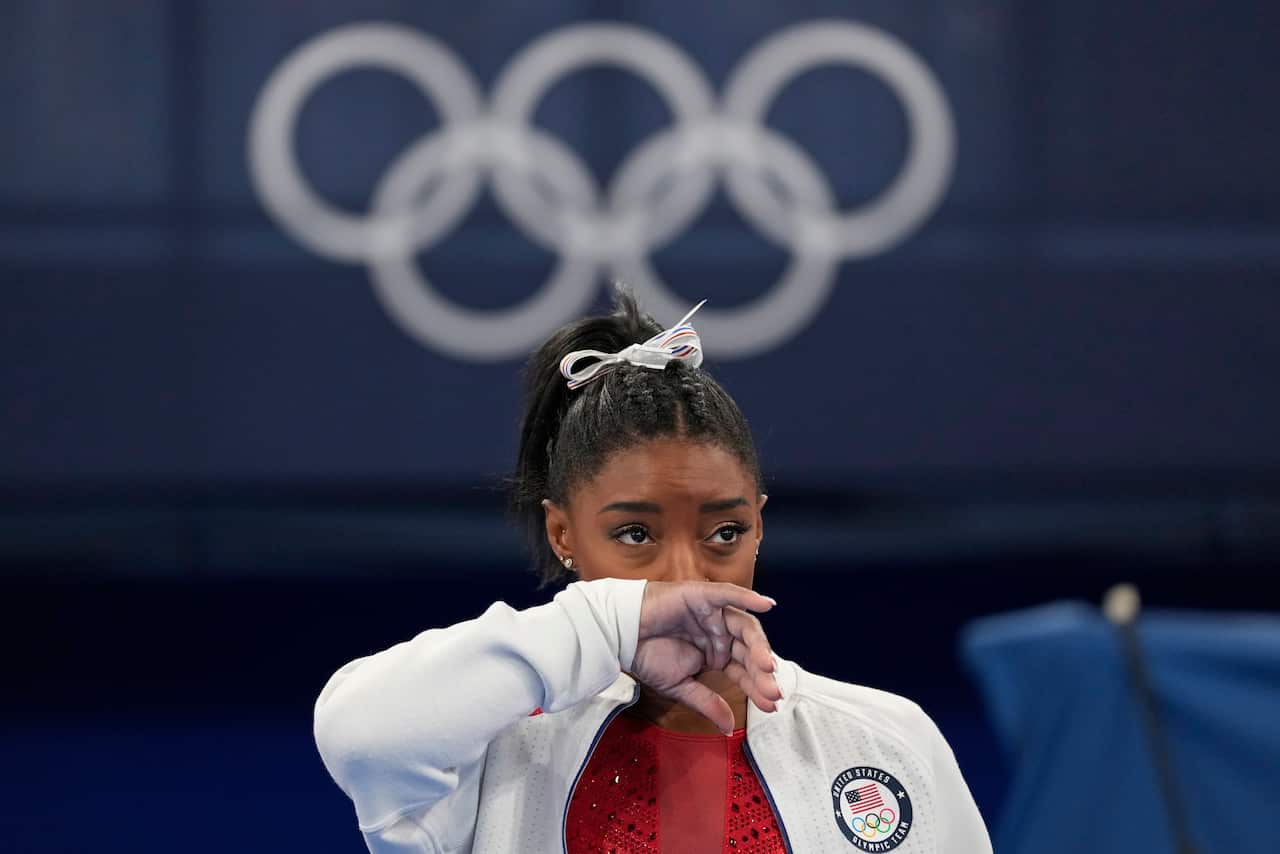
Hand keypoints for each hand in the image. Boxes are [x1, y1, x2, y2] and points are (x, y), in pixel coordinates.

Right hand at [631, 581, 779, 733]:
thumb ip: (708, 703)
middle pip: (748, 650)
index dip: (757, 687)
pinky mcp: (702, 596)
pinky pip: (728, 594)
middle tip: (772, 691)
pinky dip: (748, 597)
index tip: (770, 706)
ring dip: (759, 645)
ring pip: (743, 626)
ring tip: (767, 666)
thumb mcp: (681, 686)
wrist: (619, 636)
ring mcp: (712, 613)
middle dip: (761, 672)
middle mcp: (719, 632)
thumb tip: (729, 729)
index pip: (743, 670)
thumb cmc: (647, 656)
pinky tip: (766, 604)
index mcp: (716, 653)